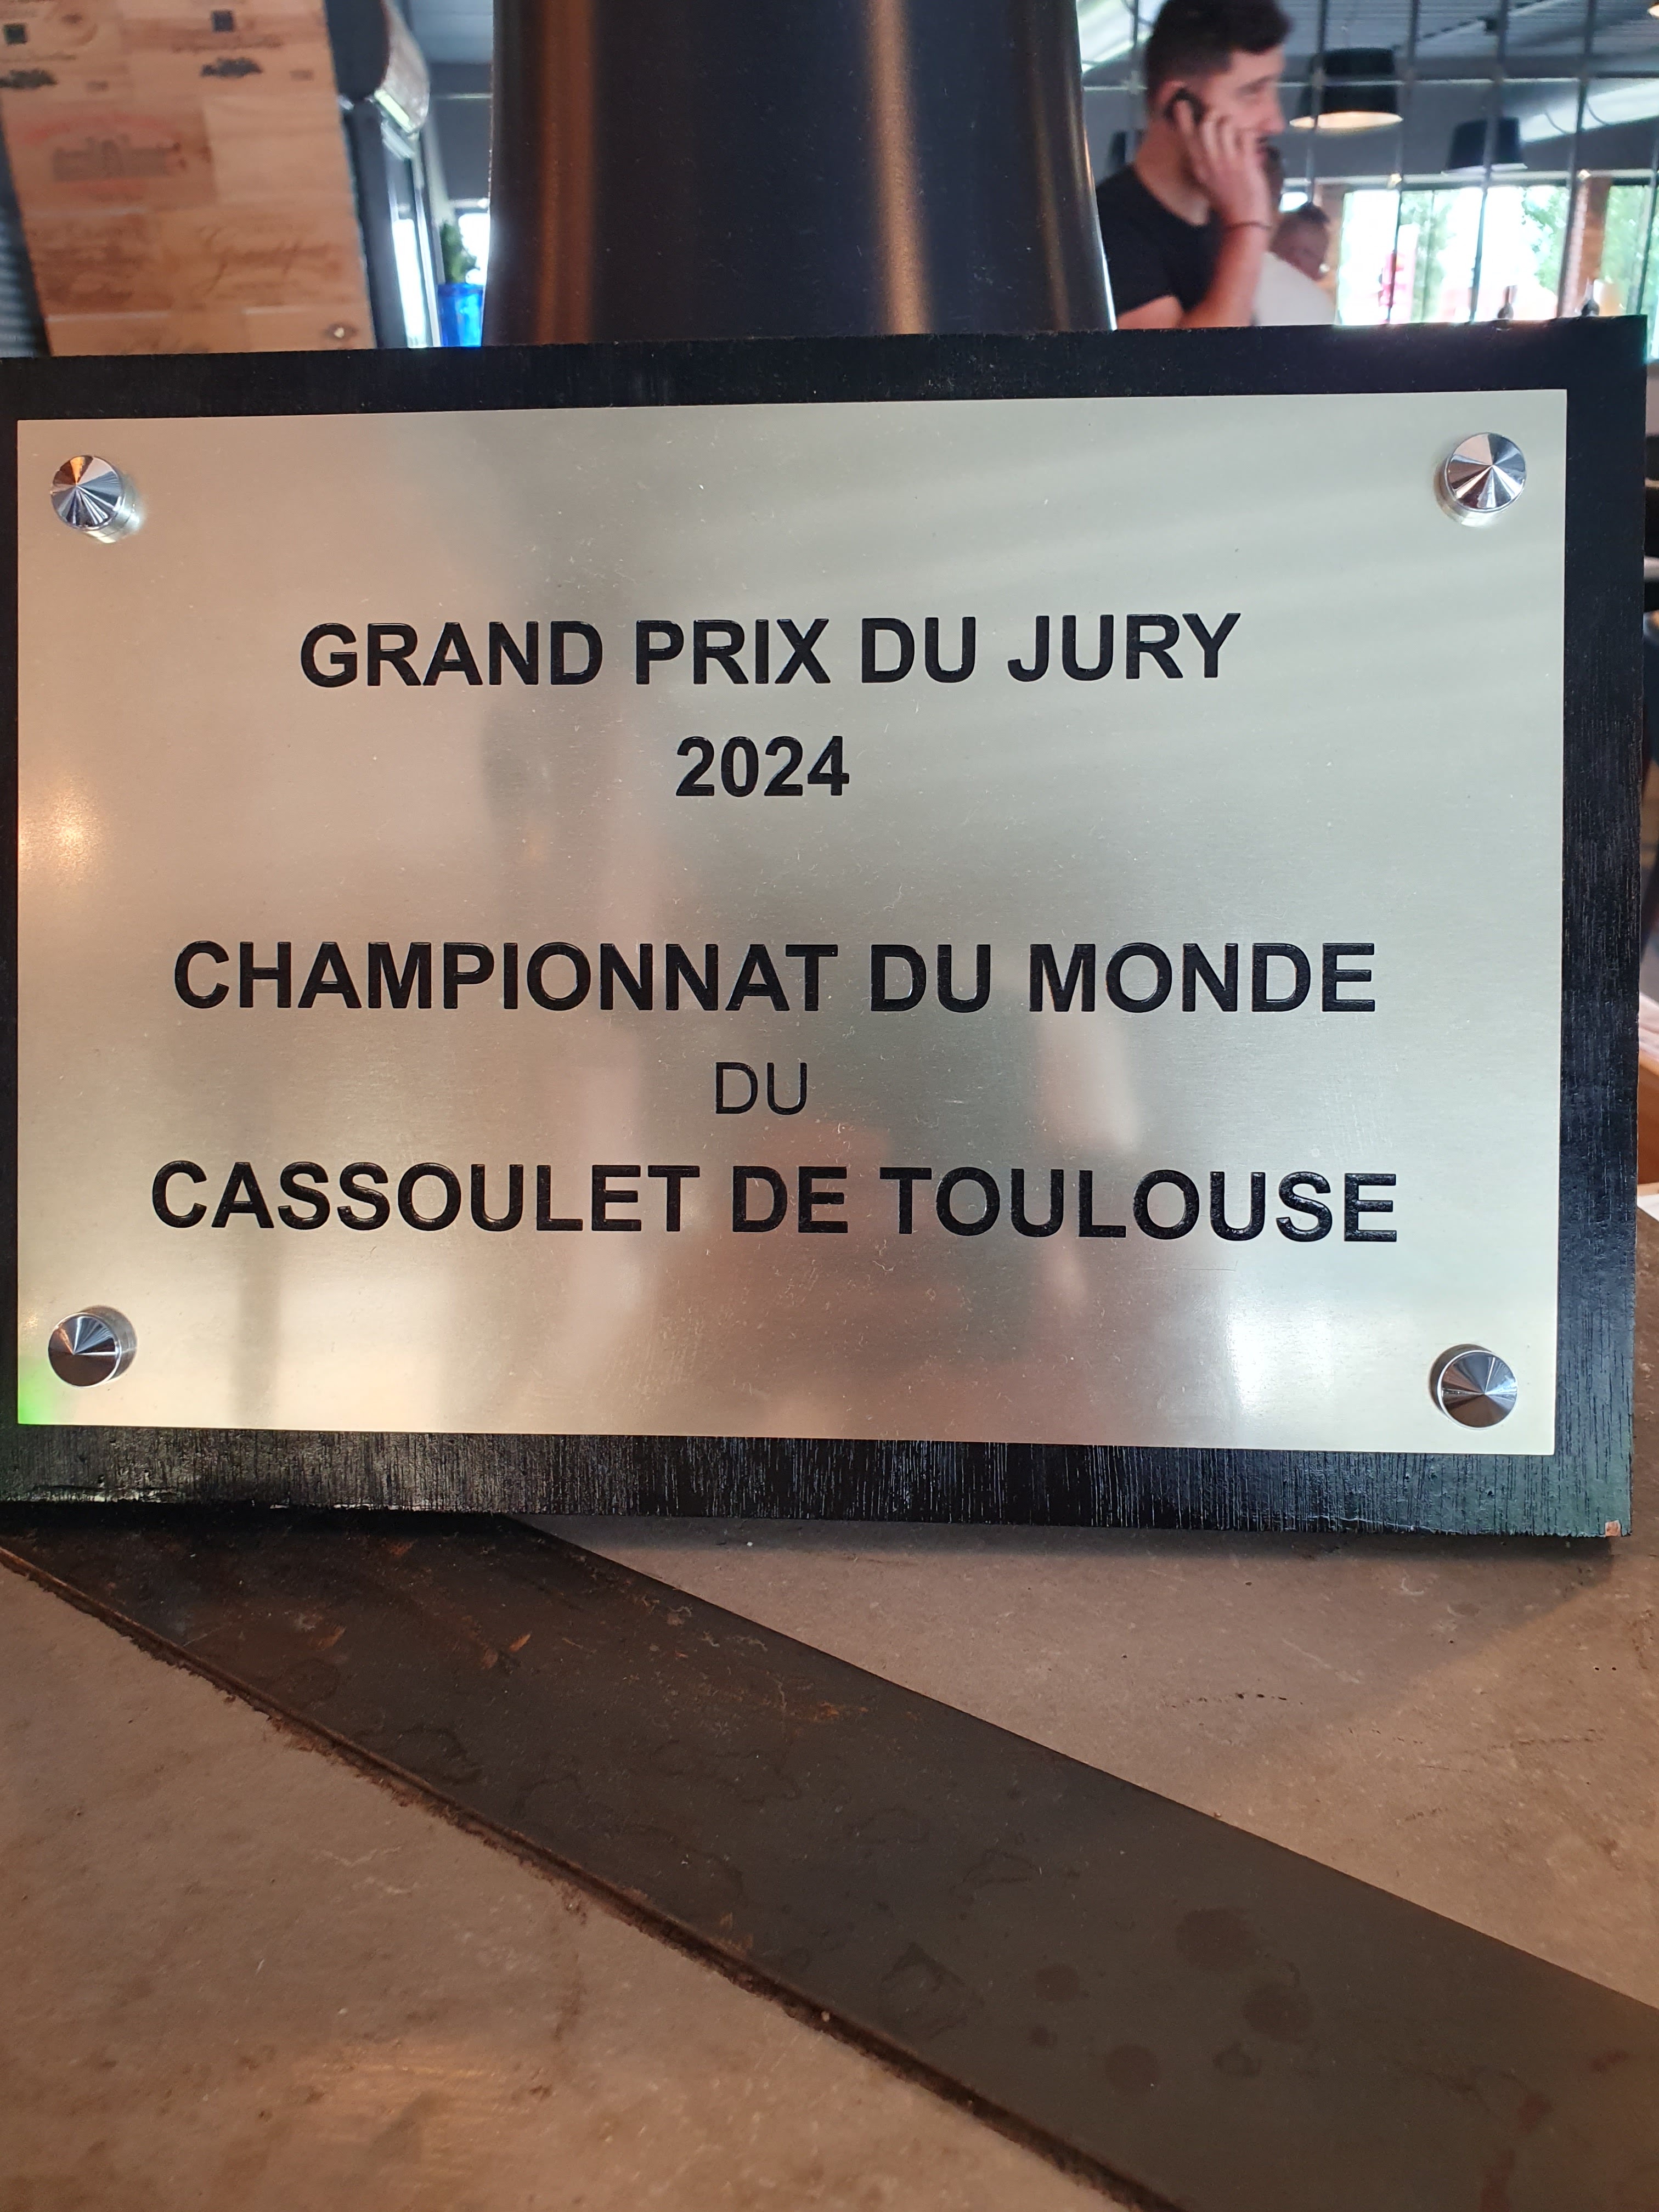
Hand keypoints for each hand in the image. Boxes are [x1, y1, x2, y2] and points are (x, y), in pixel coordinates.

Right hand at [1172, 102, 1272, 230]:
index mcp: (1197, 165)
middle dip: (1217, 115)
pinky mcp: (1244, 161)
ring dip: (1234, 125)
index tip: (1182, 102)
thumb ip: (1202, 161)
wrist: (1243, 221)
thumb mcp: (1206, 182)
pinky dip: (1249, 136)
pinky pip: (1245, 133)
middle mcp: (1209, 160)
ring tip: (1237, 137)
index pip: (1186, 134)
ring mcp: (1227, 160)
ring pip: (1227, 123)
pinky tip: (1249, 146)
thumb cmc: (1226, 201)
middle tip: (1223, 123)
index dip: (1184, 115)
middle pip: (1208, 121)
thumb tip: (1199, 139)